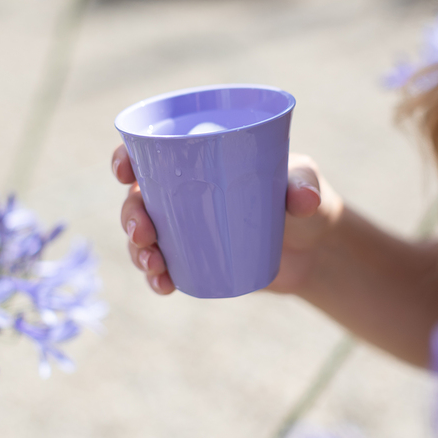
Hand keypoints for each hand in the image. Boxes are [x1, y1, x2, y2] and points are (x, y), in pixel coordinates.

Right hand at [111, 145, 342, 295]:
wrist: (313, 248)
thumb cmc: (303, 198)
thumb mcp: (305, 183)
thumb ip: (304, 186)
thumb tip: (304, 200)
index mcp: (199, 159)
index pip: (150, 151)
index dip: (126, 158)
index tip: (124, 172)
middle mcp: (183, 191)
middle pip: (138, 198)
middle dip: (130, 215)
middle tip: (145, 233)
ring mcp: (185, 227)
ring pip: (143, 236)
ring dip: (137, 251)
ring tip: (155, 266)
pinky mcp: (194, 258)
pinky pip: (162, 268)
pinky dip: (156, 277)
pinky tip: (163, 285)